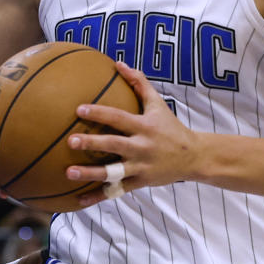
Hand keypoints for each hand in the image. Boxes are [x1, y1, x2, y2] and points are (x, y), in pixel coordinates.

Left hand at [65, 61, 197, 206]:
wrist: (194, 157)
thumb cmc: (171, 127)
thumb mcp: (158, 103)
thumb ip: (139, 83)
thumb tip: (118, 63)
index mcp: (144, 127)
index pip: (118, 118)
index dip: (100, 113)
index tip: (79, 109)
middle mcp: (142, 147)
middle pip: (113, 145)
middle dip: (92, 143)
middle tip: (70, 141)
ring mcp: (141, 167)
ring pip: (113, 172)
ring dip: (90, 174)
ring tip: (68, 172)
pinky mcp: (140, 183)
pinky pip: (117, 191)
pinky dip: (98, 197)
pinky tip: (79, 201)